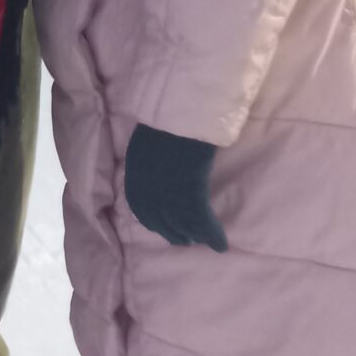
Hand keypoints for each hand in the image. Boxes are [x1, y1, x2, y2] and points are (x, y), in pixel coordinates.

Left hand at [124, 124, 227, 251]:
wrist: (181, 111)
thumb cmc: (169, 115)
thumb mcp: (151, 134)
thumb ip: (151, 152)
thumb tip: (161, 159)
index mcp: (135, 170)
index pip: (138, 204)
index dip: (151, 218)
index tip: (159, 226)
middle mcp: (147, 187)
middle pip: (157, 219)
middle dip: (170, 231)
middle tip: (183, 239)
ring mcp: (167, 193)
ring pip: (180, 224)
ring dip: (191, 236)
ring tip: (201, 242)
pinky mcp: (190, 195)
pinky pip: (201, 222)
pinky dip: (211, 235)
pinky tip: (220, 244)